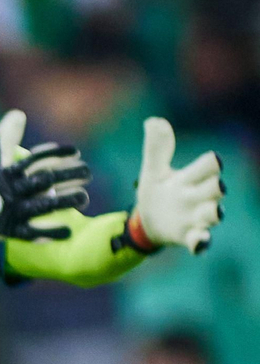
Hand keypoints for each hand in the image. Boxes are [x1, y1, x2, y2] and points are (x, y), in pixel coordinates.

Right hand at [0, 110, 90, 249]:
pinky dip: (52, 232)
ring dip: (67, 201)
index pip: (35, 159)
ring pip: (45, 205)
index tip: (76, 152)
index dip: (56, 154)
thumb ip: (7, 138)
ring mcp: (13, 211)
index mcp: (8, 172)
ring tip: (83, 198)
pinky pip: (35, 233)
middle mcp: (12, 190)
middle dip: (70, 175)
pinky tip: (68, 229)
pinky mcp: (13, 231)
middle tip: (87, 173)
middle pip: (46, 180)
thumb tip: (18, 114)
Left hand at [130, 118, 224, 253]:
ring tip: (216, 211)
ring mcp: (195, 217)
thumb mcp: (153, 171)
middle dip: (215, 187)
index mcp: (191, 178)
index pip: (209, 167)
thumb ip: (156, 149)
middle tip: (217, 186)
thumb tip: (154, 120)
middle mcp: (198, 197)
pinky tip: (200, 243)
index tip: (213, 161)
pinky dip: (201, 242)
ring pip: (213, 214)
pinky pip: (200, 240)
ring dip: (215, 213)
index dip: (211, 164)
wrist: (147, 222)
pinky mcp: (187, 236)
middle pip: (215, 189)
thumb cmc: (158, 193)